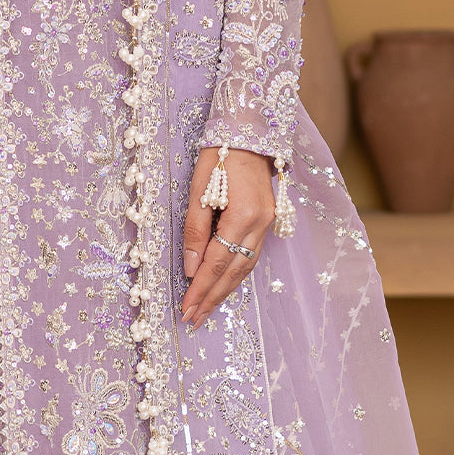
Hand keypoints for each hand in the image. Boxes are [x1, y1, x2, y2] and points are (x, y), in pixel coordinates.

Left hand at [180, 147, 275, 329]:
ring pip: (245, 267)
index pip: (218, 262)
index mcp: (243, 216)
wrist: (247, 134)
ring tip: (205, 310)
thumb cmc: (217, 157)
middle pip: (234, 272)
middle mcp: (260, 225)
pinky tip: (223, 286)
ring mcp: (267, 224)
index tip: (186, 308)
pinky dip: (235, 274)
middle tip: (193, 320)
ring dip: (224, 291)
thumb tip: (191, 269)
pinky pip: (250, 256)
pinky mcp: (267, 222)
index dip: (201, 288)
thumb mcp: (198, 191)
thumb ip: (195, 231)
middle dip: (212, 298)